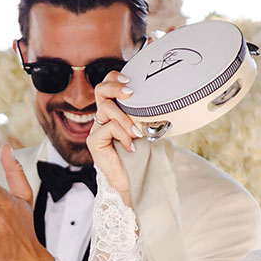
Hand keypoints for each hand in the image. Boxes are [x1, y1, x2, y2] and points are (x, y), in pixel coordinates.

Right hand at [89, 71, 142, 205]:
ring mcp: (97, 128)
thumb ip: (147, 116)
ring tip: (138, 132)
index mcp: (115, 111)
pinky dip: (122, 135)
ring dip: (125, 118)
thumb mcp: (148, 130)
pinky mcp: (94, 141)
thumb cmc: (143, 156)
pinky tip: (131, 146)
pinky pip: (108, 128)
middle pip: (100, 90)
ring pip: (106, 109)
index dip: (114, 78)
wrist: (136, 182)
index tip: (130, 80)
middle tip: (130, 92)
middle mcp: (103, 117)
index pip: (108, 85)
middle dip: (115, 87)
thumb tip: (165, 103)